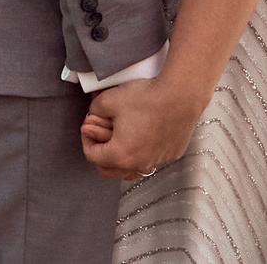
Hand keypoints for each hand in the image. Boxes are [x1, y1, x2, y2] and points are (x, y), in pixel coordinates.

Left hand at [79, 78, 200, 181]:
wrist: (180, 96)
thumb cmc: (147, 99)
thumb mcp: (109, 99)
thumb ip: (94, 110)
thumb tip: (93, 114)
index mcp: (120, 155)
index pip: (93, 156)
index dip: (86, 140)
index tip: (88, 128)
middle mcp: (139, 164)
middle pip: (109, 170)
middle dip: (101, 153)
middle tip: (100, 136)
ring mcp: (157, 161)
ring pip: (131, 169)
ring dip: (121, 157)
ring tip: (119, 139)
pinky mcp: (171, 154)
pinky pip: (150, 159)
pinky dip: (142, 152)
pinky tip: (142, 134)